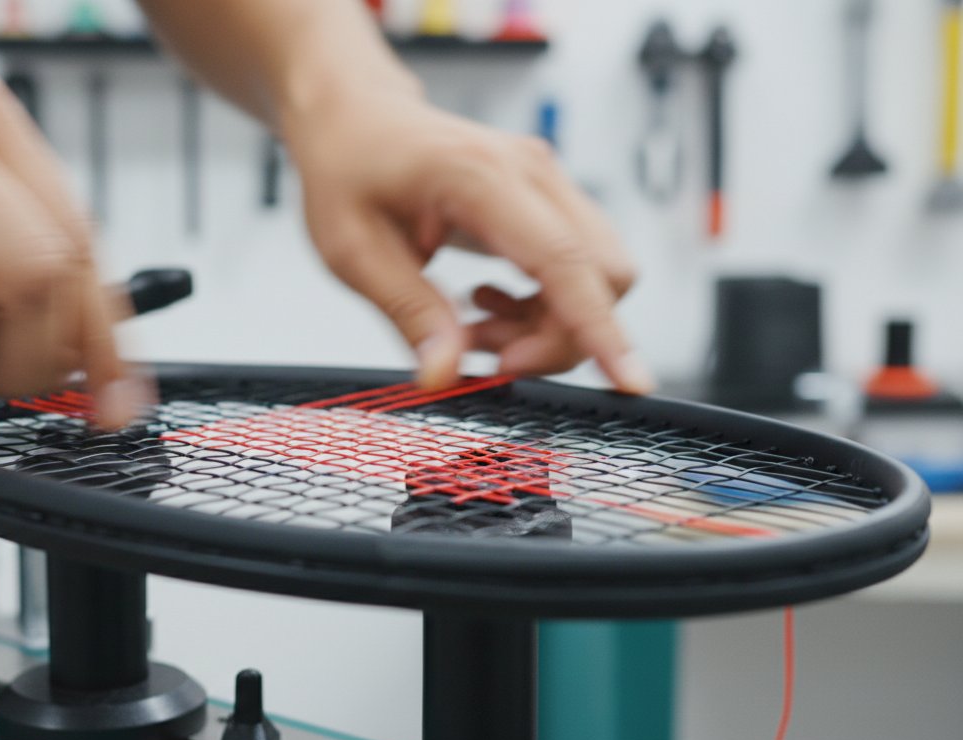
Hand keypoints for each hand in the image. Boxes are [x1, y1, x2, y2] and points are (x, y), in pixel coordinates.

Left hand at [284, 89, 650, 393]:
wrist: (357, 117)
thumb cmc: (350, 169)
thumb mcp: (353, 250)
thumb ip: (407, 311)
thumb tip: (445, 374)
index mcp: (482, 178)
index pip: (565, 261)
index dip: (601, 329)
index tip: (630, 382)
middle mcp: (532, 173)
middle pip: (602, 276)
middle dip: (558, 338)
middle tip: (485, 356)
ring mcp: (547, 183)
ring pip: (595, 278)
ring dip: (545, 327)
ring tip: (472, 332)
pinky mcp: (546, 201)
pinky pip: (575, 270)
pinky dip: (541, 307)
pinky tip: (485, 307)